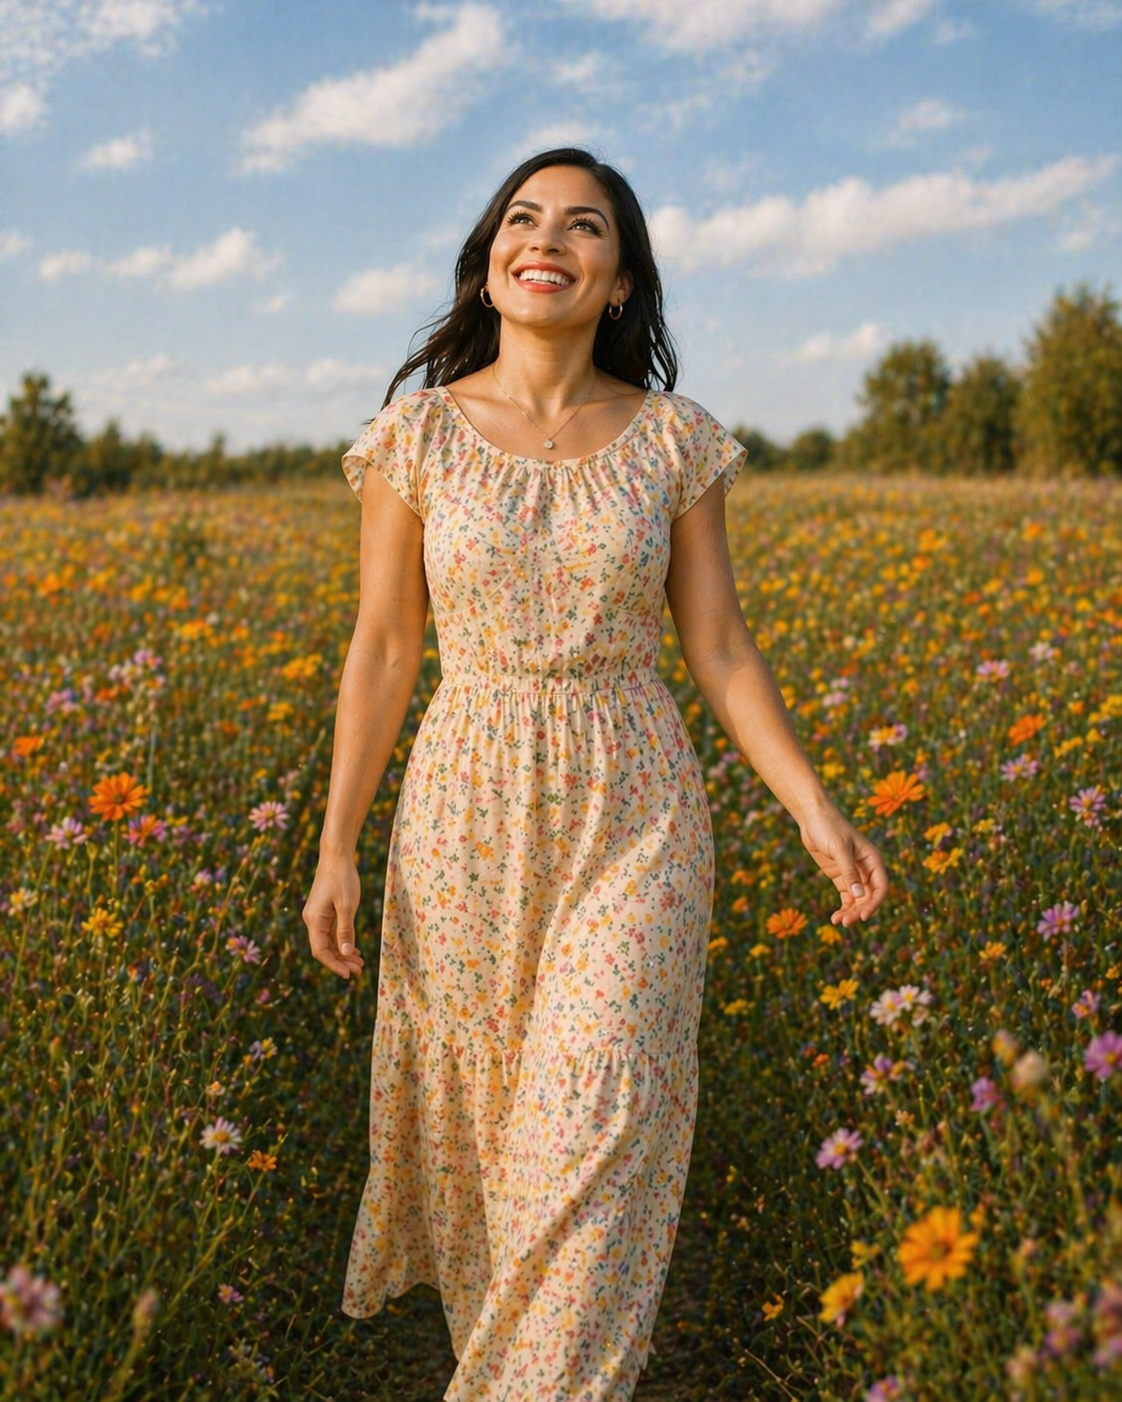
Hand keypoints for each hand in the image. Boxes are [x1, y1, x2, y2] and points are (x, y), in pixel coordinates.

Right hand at [302, 856, 364, 978]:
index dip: (334, 964)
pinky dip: (342, 941)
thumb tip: (345, 952)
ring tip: (360, 963)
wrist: (336, 856)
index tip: (349, 974)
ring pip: (329, 941)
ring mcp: (318, 916)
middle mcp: (312, 920)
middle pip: (324, 948)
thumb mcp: (347, 905)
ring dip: (343, 952)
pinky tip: (354, 949)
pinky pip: (331, 932)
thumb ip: (345, 929)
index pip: (321, 951)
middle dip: (341, 961)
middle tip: (359, 970)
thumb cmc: (342, 878)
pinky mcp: (325, 911)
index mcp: (314, 920)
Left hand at [798, 805, 888, 926]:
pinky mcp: (840, 876)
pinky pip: (847, 897)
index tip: (863, 916)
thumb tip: (859, 896)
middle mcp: (867, 869)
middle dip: (859, 911)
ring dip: (850, 912)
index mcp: (873, 860)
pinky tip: (835, 917)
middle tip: (845, 923)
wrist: (812, 816)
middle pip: (869, 897)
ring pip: (858, 900)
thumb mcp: (839, 848)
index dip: (875, 904)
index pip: (881, 887)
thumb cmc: (829, 827)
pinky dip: (843, 908)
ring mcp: (853, 874)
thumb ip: (849, 871)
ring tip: (837, 921)